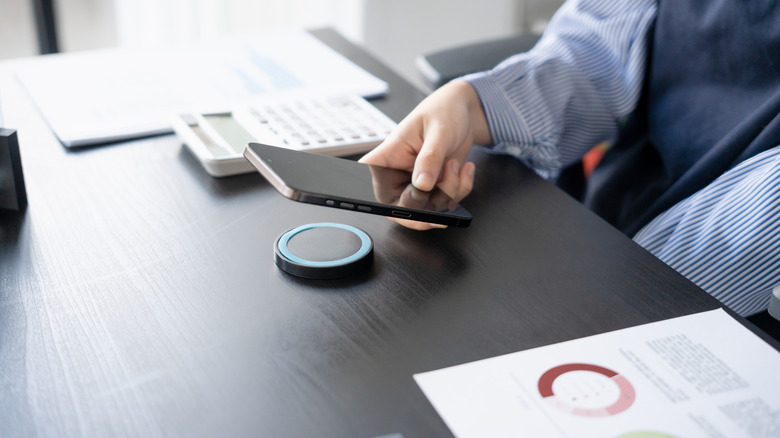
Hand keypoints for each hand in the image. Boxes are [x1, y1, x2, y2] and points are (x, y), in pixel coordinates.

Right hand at [360, 80, 490, 229]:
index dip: (386, 200)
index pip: (373, 185)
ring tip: (454, 163)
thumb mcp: (438, 132)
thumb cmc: (442, 113)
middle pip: (405, 208)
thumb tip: (422, 184)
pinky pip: (446, 205)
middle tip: (448, 172)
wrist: (462, 114)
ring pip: (430, 209)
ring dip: (452, 189)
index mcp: (385, 159)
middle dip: (433, 195)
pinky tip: (463, 169)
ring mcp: (415, 187)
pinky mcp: (433, 192)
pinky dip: (461, 189)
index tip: (414, 197)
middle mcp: (396, 177)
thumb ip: (429, 158)